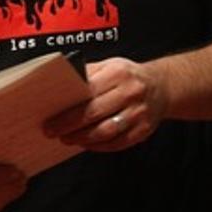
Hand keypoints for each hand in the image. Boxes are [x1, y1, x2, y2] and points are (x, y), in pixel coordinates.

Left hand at [42, 57, 167, 151]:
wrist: (161, 86)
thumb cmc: (128, 76)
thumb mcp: (109, 65)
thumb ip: (86, 75)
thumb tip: (58, 86)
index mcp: (118, 74)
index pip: (88, 93)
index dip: (67, 110)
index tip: (50, 119)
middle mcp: (130, 93)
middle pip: (94, 114)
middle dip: (70, 126)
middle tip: (53, 132)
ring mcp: (138, 113)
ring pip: (105, 132)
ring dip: (82, 139)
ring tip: (67, 139)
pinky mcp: (143, 130)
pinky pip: (117, 143)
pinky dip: (98, 146)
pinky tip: (86, 143)